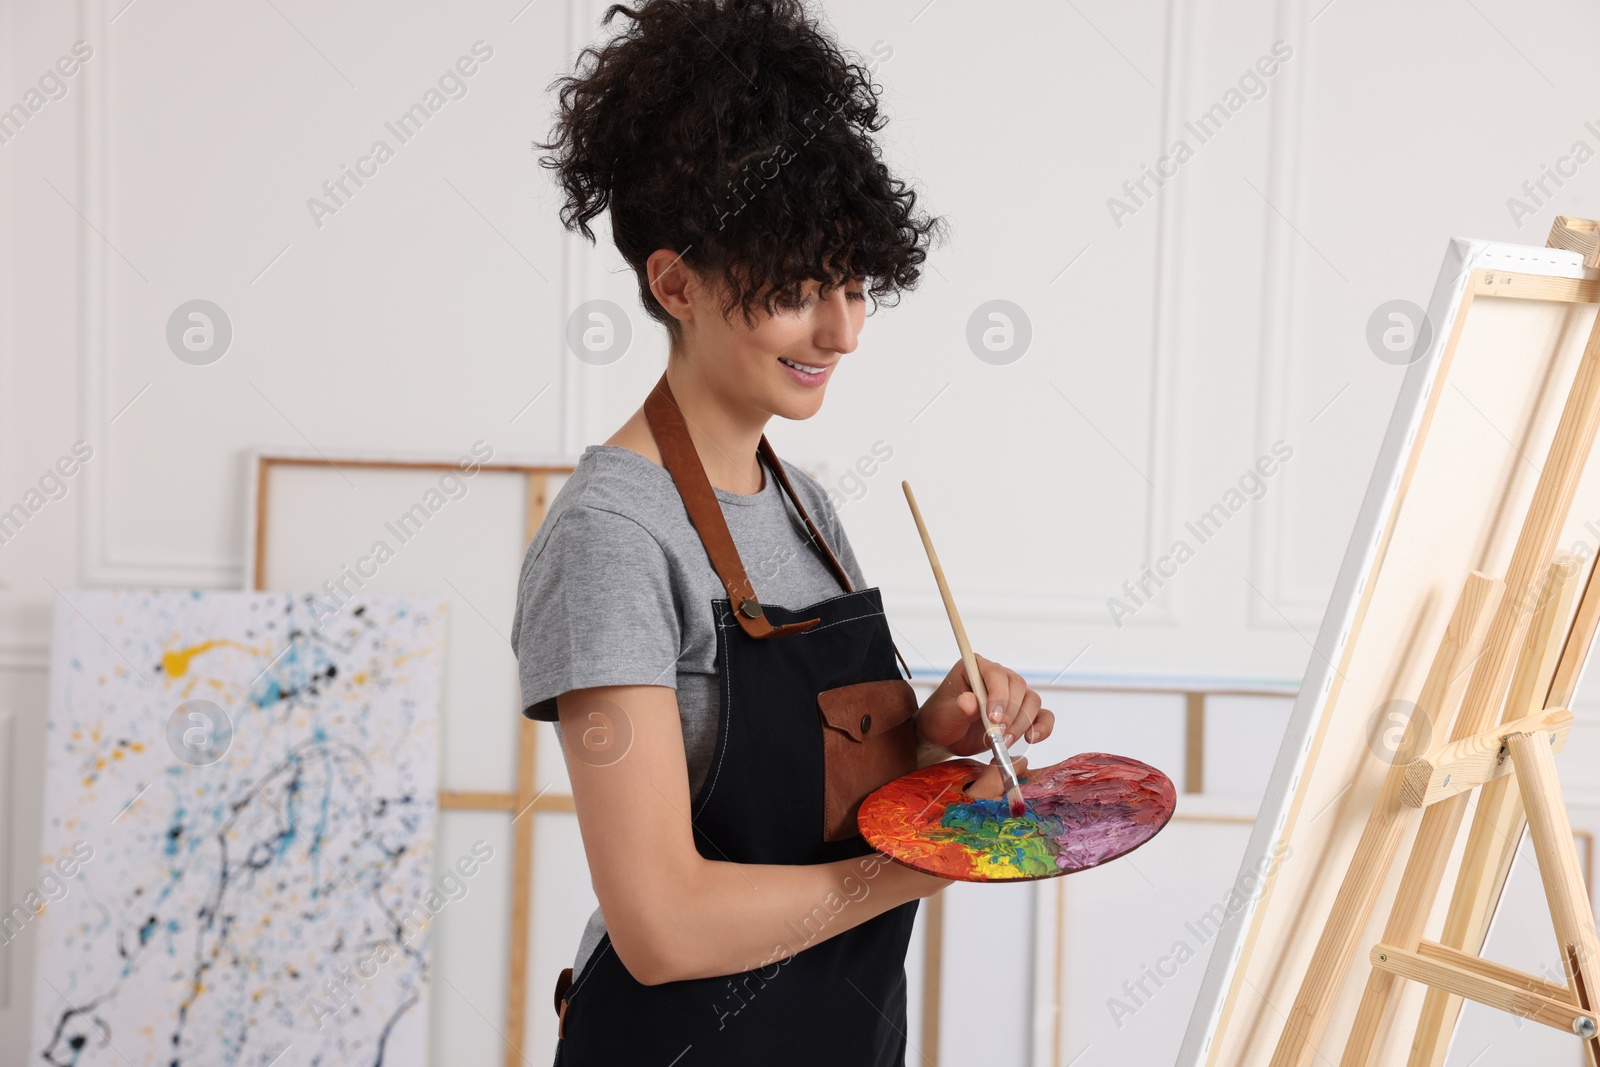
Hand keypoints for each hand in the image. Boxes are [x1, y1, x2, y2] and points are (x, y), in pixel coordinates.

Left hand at [915, 655, 1054, 767]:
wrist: (946, 737)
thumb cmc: (942, 720)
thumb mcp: (944, 716)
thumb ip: (959, 709)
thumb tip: (970, 701)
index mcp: (977, 668)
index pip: (996, 673)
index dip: (999, 695)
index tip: (993, 718)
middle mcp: (998, 678)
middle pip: (1018, 686)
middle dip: (1011, 712)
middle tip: (999, 734)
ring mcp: (1013, 695)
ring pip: (1031, 701)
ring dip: (1022, 723)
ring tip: (1004, 741)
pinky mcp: (1021, 714)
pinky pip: (1042, 716)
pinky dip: (1042, 727)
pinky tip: (1032, 739)